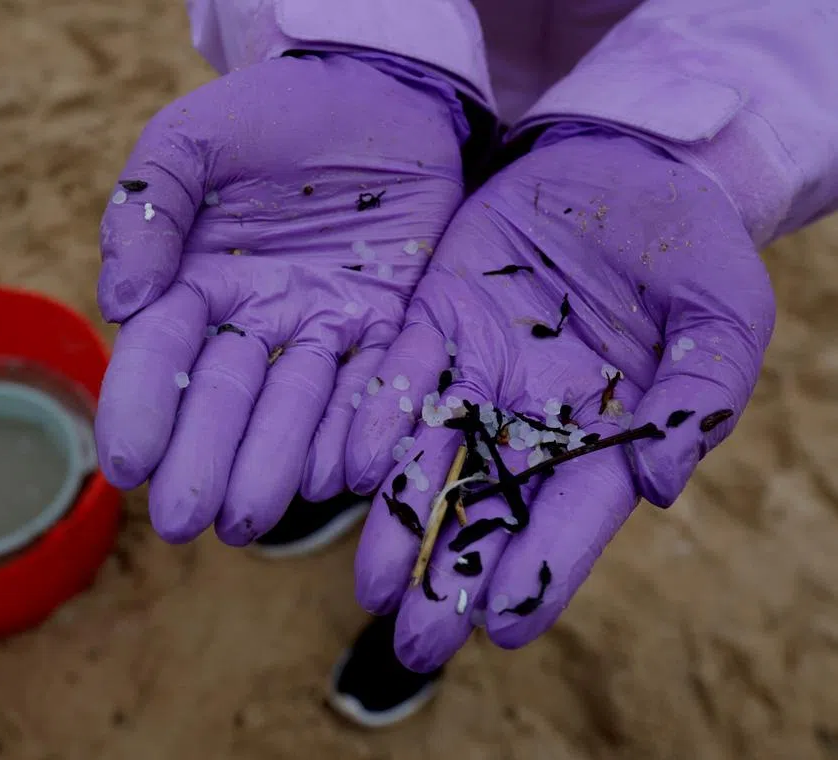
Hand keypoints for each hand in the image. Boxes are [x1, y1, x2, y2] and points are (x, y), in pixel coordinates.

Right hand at [94, 53, 467, 543]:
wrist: (380, 90)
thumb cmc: (275, 111)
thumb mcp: (194, 139)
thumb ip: (149, 208)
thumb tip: (118, 303)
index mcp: (196, 278)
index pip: (160, 353)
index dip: (140, 406)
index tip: (124, 465)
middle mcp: (255, 317)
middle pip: (225, 397)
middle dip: (203, 458)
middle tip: (186, 520)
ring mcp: (323, 325)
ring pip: (296, 406)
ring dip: (274, 463)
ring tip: (252, 517)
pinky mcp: (388, 324)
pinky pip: (376, 383)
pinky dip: (360, 426)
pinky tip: (338, 473)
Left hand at [345, 126, 774, 670]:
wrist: (628, 162)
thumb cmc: (689, 244)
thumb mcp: (722, 313)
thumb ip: (700, 398)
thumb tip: (661, 487)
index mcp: (604, 427)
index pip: (569, 514)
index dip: (538, 570)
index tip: (503, 627)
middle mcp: (530, 414)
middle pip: (486, 507)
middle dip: (449, 575)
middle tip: (412, 641)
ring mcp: (477, 368)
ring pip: (429, 457)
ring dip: (400, 521)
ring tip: (368, 587)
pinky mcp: (434, 318)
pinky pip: (398, 375)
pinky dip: (375, 422)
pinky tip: (350, 470)